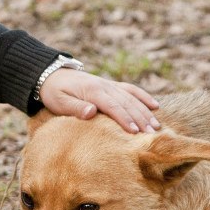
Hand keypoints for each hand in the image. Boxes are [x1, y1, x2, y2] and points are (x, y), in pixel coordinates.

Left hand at [38, 69, 159, 133]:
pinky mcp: (111, 86)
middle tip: (152, 134)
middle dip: (140, 118)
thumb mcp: (59, 101)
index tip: (135, 132)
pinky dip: (144, 97)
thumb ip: (75, 107)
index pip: (113, 106)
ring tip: (156, 126)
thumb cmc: (55, 92)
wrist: (52, 75)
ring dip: (145, 111)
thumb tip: (92, 112)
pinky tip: (155, 106)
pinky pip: (131, 90)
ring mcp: (110, 85)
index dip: (125, 119)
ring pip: (132, 98)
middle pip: (127, 103)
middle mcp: (105, 86)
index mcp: (93, 91)